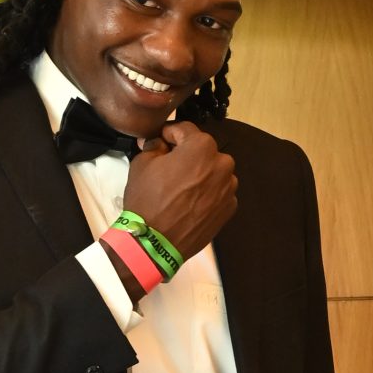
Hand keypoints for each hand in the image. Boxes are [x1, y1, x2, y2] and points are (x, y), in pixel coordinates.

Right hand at [123, 122, 237, 258]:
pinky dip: (207, 193)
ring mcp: (228, 188)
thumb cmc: (147, 201)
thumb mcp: (142, 163)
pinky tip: (190, 202)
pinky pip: (218, 192)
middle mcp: (222, 164)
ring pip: (213, 171)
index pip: (185, 129)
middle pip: (203, 151)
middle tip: (169, 167)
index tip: (161, 140)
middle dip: (187, 155)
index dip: (169, 133)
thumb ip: (154, 146)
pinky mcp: (229, 208)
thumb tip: (158, 142)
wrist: (155, 242)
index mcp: (201, 147)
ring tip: (180, 188)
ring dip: (200, 174)